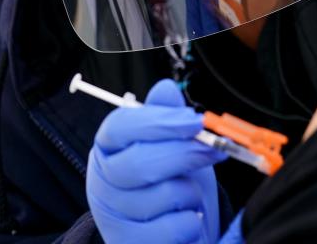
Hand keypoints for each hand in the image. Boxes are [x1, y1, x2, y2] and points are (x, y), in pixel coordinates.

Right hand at [87, 79, 227, 243]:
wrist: (174, 235)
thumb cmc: (173, 184)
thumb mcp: (174, 146)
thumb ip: (169, 118)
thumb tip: (165, 88)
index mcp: (108, 150)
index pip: (121, 127)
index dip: (160, 121)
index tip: (195, 121)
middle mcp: (101, 183)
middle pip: (141, 163)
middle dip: (186, 154)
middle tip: (215, 150)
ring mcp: (112, 219)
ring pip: (164, 194)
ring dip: (191, 193)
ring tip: (188, 196)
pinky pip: (174, 227)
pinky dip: (191, 222)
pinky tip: (186, 220)